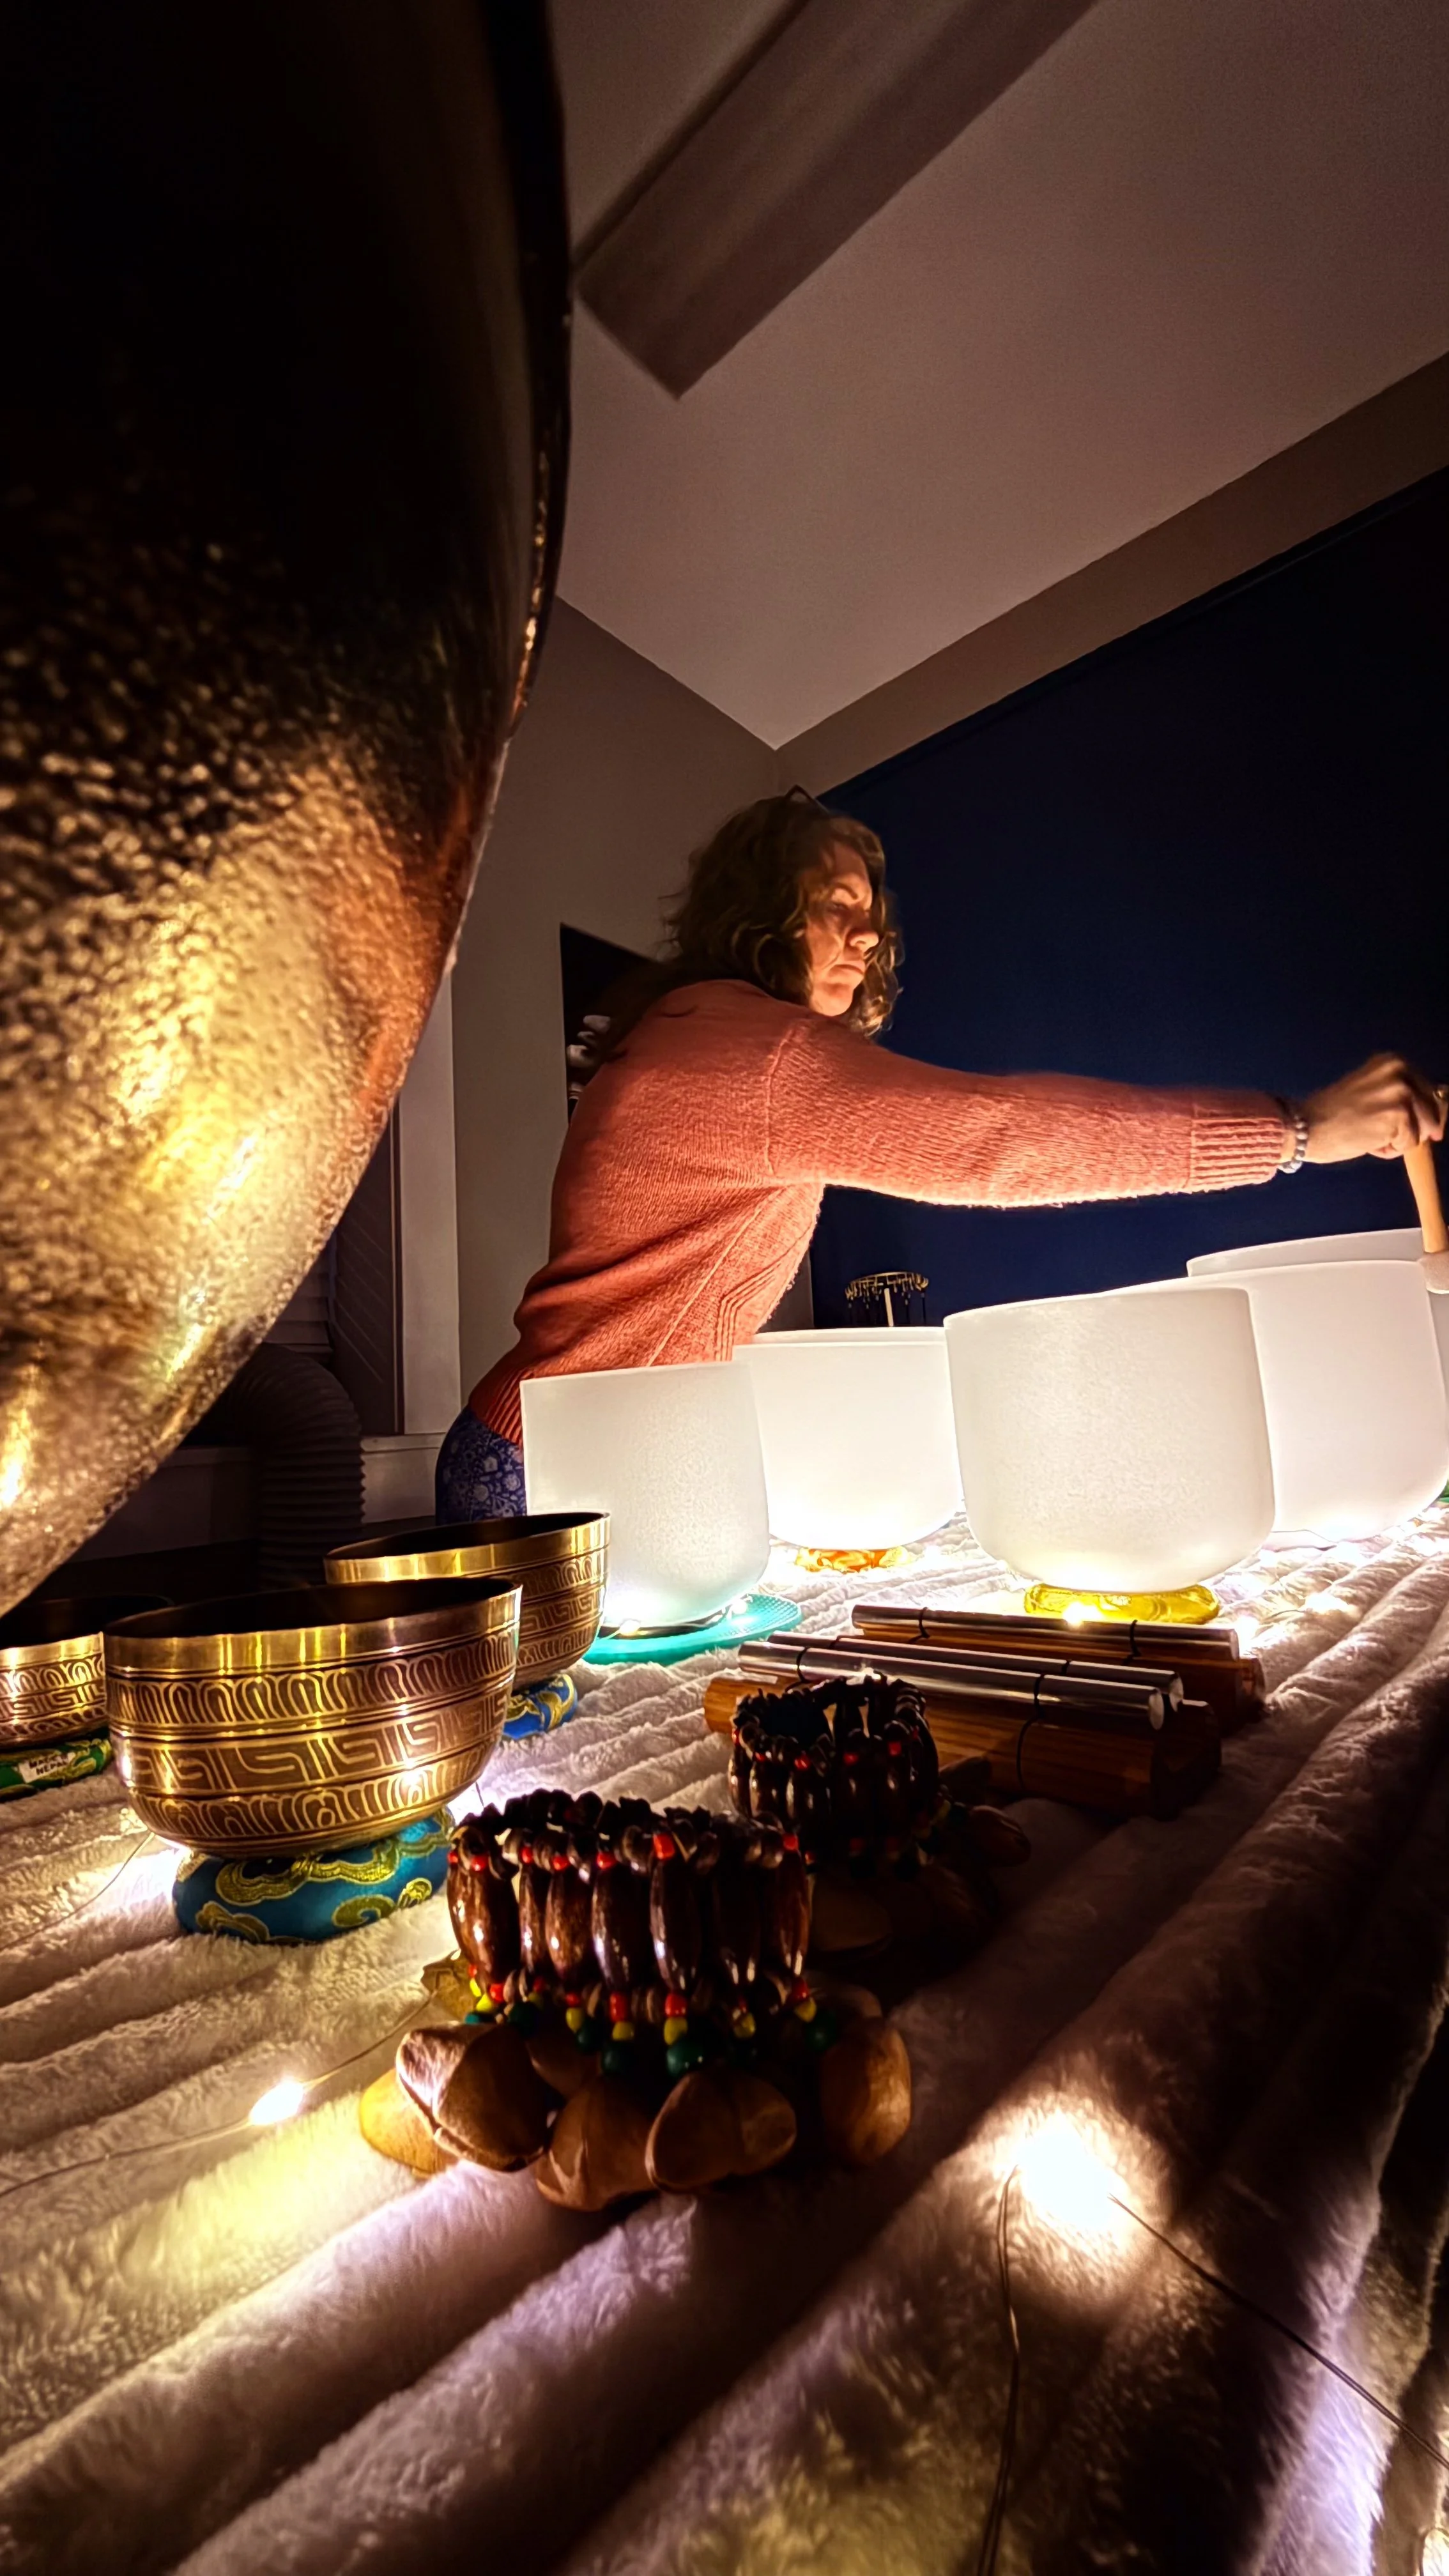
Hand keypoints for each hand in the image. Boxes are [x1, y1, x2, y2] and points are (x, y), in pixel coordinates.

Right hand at [1300, 1055, 1446, 1162]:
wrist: (1306, 1126)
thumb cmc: (1331, 1113)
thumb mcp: (1370, 1091)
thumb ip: (1399, 1095)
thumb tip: (1435, 1117)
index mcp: (1393, 1062)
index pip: (1429, 1091)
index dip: (1424, 1113)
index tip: (1414, 1125)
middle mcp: (1401, 1072)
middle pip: (1432, 1111)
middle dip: (1412, 1129)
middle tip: (1378, 1130)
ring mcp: (1402, 1094)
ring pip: (1421, 1130)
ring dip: (1398, 1140)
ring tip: (1369, 1134)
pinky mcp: (1399, 1117)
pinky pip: (1408, 1145)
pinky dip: (1389, 1150)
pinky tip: (1367, 1142)